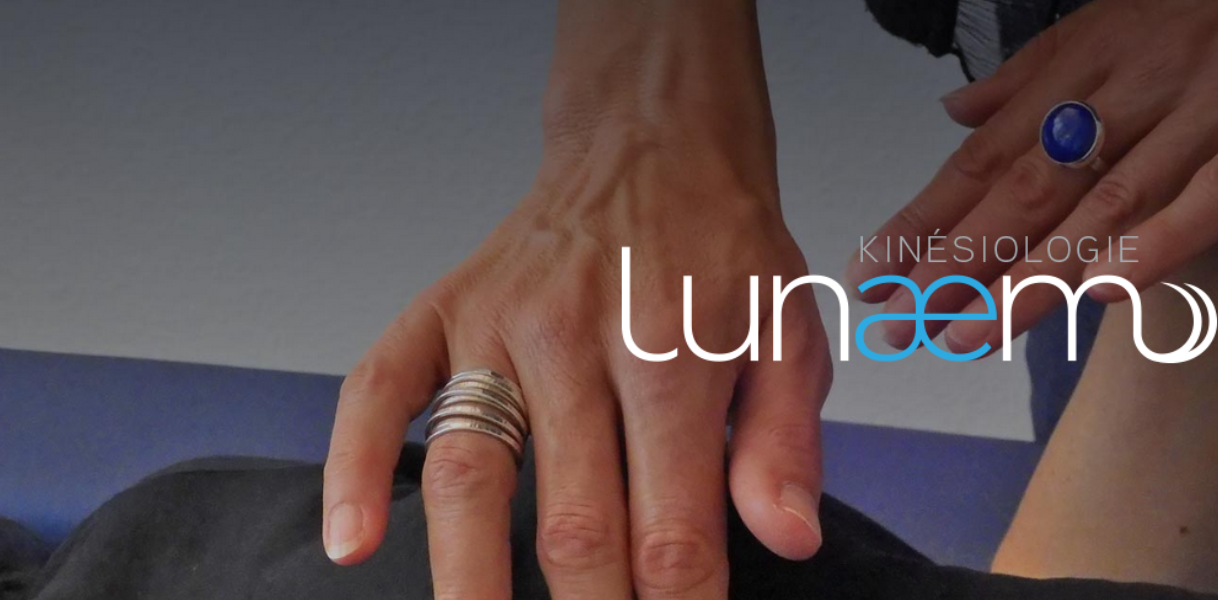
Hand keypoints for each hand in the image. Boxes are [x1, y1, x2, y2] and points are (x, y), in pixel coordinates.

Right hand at [321, 2, 832, 598]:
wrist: (655, 147)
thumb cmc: (725, 254)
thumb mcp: (790, 335)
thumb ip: (786, 444)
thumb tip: (788, 540)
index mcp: (675, 354)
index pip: (673, 526)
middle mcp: (577, 340)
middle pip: (574, 520)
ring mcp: (497, 327)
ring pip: (470, 474)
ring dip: (471, 579)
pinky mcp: (440, 312)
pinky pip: (377, 392)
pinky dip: (352, 470)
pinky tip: (353, 545)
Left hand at [848, 0, 1217, 350]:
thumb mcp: (1129, 12)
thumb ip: (1041, 72)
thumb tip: (961, 112)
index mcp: (1096, 52)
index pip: (991, 149)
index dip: (929, 214)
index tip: (878, 269)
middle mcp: (1142, 77)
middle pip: (1031, 181)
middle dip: (956, 256)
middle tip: (900, 317)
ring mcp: (1216, 101)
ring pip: (1108, 199)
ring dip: (1034, 273)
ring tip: (975, 330)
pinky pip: (1217, 192)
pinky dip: (1160, 242)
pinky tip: (1107, 291)